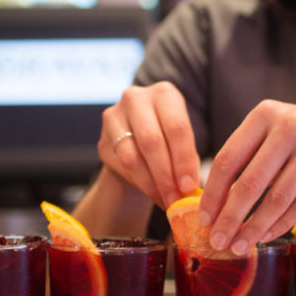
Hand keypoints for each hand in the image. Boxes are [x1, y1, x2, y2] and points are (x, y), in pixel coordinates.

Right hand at [98, 81, 202, 210]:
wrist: (137, 145)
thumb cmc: (168, 142)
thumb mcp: (183, 144)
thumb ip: (188, 162)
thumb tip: (192, 190)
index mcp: (165, 93)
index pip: (176, 127)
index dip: (184, 160)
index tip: (190, 186)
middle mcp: (137, 98)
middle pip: (152, 141)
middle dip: (166, 175)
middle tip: (177, 200)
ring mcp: (115, 116)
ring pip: (133, 157)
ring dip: (152, 184)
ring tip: (167, 201)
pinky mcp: (102, 139)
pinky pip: (121, 166)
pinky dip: (139, 184)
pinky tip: (153, 194)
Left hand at [198, 100, 295, 255]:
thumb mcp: (275, 133)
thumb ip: (247, 157)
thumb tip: (213, 204)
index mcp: (265, 113)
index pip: (228, 158)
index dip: (213, 192)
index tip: (203, 218)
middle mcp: (290, 125)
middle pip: (249, 182)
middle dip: (229, 217)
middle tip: (216, 240)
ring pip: (276, 198)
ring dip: (254, 228)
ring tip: (239, 246)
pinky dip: (280, 225)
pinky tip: (266, 236)